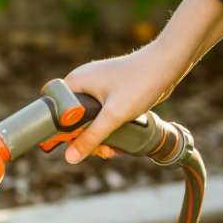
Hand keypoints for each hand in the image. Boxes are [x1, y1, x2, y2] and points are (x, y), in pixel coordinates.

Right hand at [62, 42, 182, 163]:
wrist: (168, 64)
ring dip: (98, 137)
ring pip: (89, 120)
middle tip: (100, 151)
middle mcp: (83, 83)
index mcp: (75, 82)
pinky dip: (108, 129)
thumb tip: (70, 158)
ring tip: (111, 149)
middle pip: (72, 120)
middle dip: (85, 139)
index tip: (76, 144)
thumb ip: (91, 137)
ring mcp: (97, 88)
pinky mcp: (111, 93)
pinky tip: (119, 139)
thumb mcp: (113, 115)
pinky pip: (102, 116)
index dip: (61, 132)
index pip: (54, 111)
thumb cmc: (140, 82)